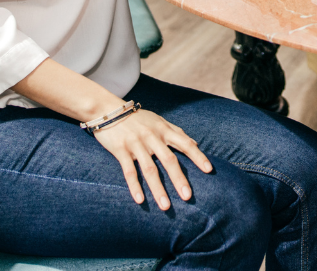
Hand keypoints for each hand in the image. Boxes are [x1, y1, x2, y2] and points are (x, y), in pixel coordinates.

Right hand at [94, 107, 213, 207]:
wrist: (108, 110)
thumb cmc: (137, 118)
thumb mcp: (159, 121)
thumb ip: (177, 132)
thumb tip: (195, 144)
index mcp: (164, 130)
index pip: (185, 143)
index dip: (198, 156)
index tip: (209, 170)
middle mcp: (152, 137)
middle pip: (169, 160)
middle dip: (179, 179)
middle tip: (188, 197)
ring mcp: (136, 144)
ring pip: (149, 170)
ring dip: (158, 189)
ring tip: (165, 207)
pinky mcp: (120, 150)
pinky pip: (129, 171)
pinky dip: (134, 186)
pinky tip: (140, 200)